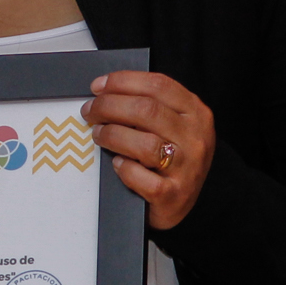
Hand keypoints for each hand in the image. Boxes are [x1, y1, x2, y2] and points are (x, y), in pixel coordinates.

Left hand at [81, 71, 215, 229]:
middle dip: (109, 106)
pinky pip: (141, 177)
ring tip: (98, 135)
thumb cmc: (170, 159)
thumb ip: (149, 106)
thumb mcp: (172, 126)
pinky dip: (124, 168)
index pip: (158, 85)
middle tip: (89, 111)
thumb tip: (104, 90)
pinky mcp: (174, 195)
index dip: (123, 82)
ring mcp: (187, 168)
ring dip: (112, 135)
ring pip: (144, 144)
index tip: (98, 86)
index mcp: (195, 113)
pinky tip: (117, 164)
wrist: (180, 203)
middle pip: (147, 110)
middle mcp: (195, 138)